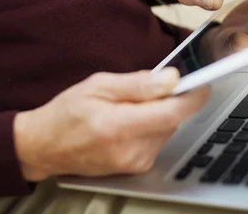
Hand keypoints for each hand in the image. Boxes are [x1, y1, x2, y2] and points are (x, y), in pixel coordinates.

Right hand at [13, 68, 209, 181]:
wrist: (45, 147)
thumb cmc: (67, 113)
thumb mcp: (99, 85)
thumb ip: (138, 83)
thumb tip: (171, 79)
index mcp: (119, 127)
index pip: (172, 112)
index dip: (193, 96)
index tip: (202, 82)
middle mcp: (131, 150)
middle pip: (173, 119)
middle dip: (168, 100)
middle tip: (146, 88)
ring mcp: (135, 162)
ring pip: (167, 128)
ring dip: (158, 113)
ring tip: (128, 107)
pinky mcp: (137, 167)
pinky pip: (158, 139)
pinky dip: (151, 125)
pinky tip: (129, 121)